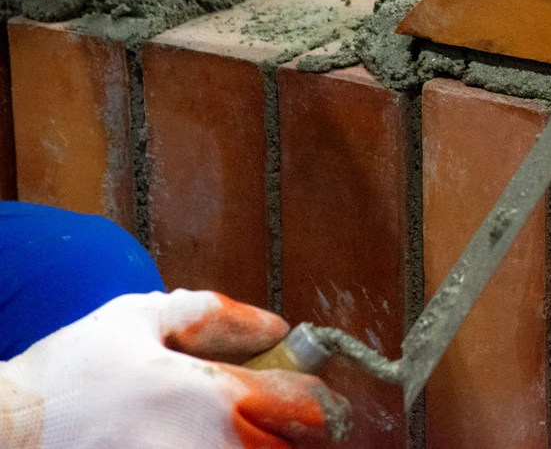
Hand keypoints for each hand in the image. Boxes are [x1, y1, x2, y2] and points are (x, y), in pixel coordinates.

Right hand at [0, 290, 349, 447]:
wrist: (4, 435)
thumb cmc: (71, 374)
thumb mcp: (139, 318)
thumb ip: (216, 315)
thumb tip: (274, 324)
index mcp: (216, 396)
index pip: (309, 405)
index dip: (318, 394)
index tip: (303, 384)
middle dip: (294, 429)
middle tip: (271, 410)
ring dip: (260, 447)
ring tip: (233, 427)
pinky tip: (202, 442)